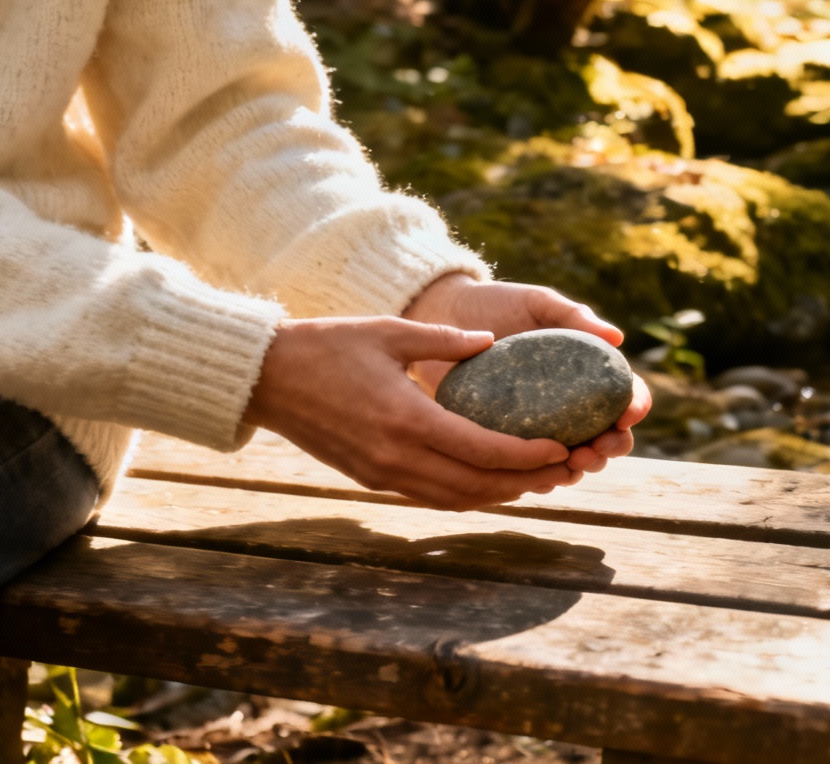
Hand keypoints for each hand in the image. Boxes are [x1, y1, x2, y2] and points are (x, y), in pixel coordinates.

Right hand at [244, 316, 579, 509]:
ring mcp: (381, 473)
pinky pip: (430, 496)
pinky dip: (467, 494)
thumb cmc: (327, 345)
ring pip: (455, 498)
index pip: (481, 451)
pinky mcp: (371, 478)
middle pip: (476, 485)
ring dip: (499, 494)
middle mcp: (395, 456)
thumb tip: (492, 341)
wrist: (265, 378)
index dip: (526, 456)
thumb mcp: (389, 331)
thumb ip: (445, 340)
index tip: (561, 448)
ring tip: (538, 480)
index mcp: (405, 419)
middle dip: (525, 482)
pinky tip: (491, 481)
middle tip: (564, 471)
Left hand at [403, 274, 648, 473]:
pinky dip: (541, 478)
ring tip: (571, 465)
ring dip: (581, 468)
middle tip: (596, 448)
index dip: (634, 406)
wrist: (443, 315)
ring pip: (575, 459)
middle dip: (612, 447)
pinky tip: (538, 478)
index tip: (627, 414)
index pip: (624, 393)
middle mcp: (570, 403)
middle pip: (609, 434)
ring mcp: (540, 425)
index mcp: (587, 371)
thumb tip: (616, 337)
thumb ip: (573, 316)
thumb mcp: (536, 303)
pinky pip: (531, 470)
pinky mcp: (506, 440)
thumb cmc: (495, 304)